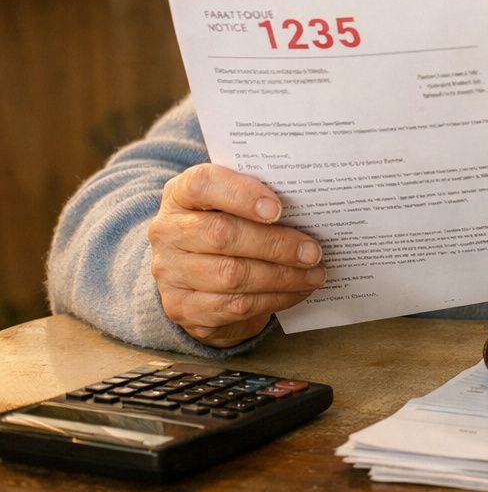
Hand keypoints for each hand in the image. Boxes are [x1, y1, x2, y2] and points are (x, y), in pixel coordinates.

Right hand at [147, 164, 325, 346]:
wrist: (194, 274)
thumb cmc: (228, 226)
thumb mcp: (234, 203)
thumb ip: (260, 197)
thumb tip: (311, 206)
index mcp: (181, 194)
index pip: (203, 184)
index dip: (241, 194)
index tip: (278, 208)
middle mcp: (168, 232)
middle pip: (223, 235)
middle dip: (276, 244)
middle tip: (313, 251)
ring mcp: (170, 273)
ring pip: (232, 276)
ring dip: (282, 277)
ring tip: (315, 274)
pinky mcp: (183, 308)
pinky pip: (235, 306)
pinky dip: (274, 299)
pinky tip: (298, 291)